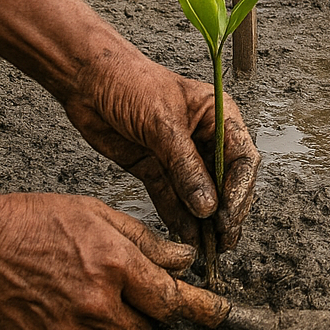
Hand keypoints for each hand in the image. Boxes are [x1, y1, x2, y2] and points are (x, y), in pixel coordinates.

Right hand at [0, 172, 227, 329]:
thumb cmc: (35, 219)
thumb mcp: (99, 214)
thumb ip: (146, 241)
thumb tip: (183, 259)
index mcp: (115, 264)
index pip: (170, 298)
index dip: (199, 306)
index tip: (220, 312)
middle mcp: (95, 302)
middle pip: (146, 329)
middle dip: (148, 313)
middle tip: (131, 291)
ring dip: (116, 326)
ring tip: (93, 294)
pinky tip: (66, 305)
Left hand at [62, 61, 260, 251]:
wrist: (88, 80)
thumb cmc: (131, 83)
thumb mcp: (163, 123)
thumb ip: (186, 167)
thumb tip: (208, 206)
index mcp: (219, 115)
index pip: (241, 156)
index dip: (240, 187)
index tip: (229, 213)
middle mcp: (205, 137)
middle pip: (226, 180)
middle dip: (227, 210)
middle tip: (224, 239)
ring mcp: (180, 155)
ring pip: (200, 194)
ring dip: (204, 221)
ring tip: (209, 249)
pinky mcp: (156, 169)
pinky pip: (172, 199)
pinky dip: (179, 219)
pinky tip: (186, 238)